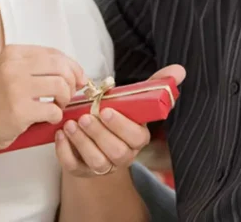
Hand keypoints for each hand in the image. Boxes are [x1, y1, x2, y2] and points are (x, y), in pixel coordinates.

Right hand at [0, 45, 87, 151]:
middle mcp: (13, 66)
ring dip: (65, 99)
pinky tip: (47, 118)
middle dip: (72, 82)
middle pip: (61, 67)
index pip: (55, 53)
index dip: (73, 66)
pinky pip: (54, 110)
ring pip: (61, 86)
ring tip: (57, 106)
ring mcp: (16, 88)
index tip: (78, 78)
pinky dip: (56, 116)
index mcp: (13, 53)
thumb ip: (37, 68)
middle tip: (68, 95)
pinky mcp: (20, 110)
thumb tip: (76, 73)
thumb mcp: (9, 73)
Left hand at [55, 64, 185, 176]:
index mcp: (138, 138)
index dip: (120, 125)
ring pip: (96, 161)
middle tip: (84, 117)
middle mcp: (123, 155)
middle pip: (115, 152)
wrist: (96, 134)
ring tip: (70, 124)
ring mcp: (103, 165)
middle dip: (98, 134)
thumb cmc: (117, 114)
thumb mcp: (135, 98)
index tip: (106, 110)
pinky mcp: (82, 170)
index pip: (134, 137)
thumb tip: (179, 70)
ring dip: (81, 142)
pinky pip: (74, 167)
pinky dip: (65, 152)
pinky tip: (60, 134)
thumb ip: (156, 85)